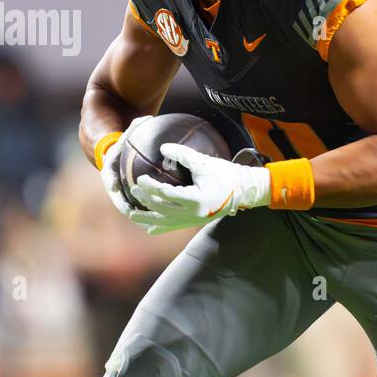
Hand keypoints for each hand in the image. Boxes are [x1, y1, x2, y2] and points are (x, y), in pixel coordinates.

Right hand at [99, 115, 151, 220]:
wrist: (115, 152)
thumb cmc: (124, 140)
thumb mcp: (126, 133)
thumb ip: (134, 126)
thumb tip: (147, 117)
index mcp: (110, 169)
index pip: (109, 177)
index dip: (112, 183)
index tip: (115, 188)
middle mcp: (115, 183)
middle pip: (118, 197)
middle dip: (124, 206)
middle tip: (133, 213)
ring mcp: (122, 191)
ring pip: (129, 205)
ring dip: (137, 215)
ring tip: (148, 223)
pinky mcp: (131, 196)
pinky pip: (139, 205)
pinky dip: (147, 212)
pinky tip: (162, 218)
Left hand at [131, 143, 271, 234]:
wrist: (244, 191)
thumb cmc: (226, 174)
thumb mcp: (205, 163)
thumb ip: (183, 155)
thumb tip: (163, 148)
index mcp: (196, 200)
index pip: (166, 194)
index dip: (151, 187)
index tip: (140, 179)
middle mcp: (193, 214)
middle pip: (162, 209)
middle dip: (146, 200)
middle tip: (134, 190)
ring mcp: (193, 221)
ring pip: (165, 222)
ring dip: (147, 218)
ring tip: (132, 214)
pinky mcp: (194, 223)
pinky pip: (173, 227)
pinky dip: (160, 228)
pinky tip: (148, 228)